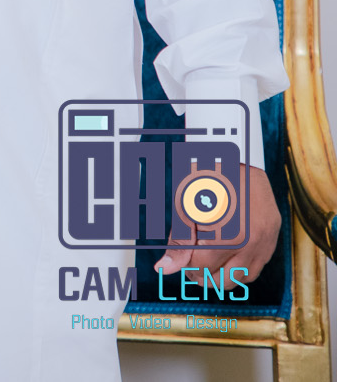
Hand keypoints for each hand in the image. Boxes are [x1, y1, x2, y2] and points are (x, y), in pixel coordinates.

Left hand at [155, 165, 281, 279]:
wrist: (238, 157)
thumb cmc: (206, 179)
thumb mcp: (186, 207)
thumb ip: (178, 242)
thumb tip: (163, 269)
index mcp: (229, 235)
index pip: (201, 267)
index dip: (185, 264)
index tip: (180, 256)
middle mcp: (253, 243)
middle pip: (222, 279)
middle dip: (202, 274)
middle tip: (190, 260)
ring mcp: (266, 242)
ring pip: (243, 279)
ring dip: (222, 275)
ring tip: (207, 259)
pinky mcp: (273, 239)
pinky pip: (257, 268)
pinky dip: (240, 269)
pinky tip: (226, 257)